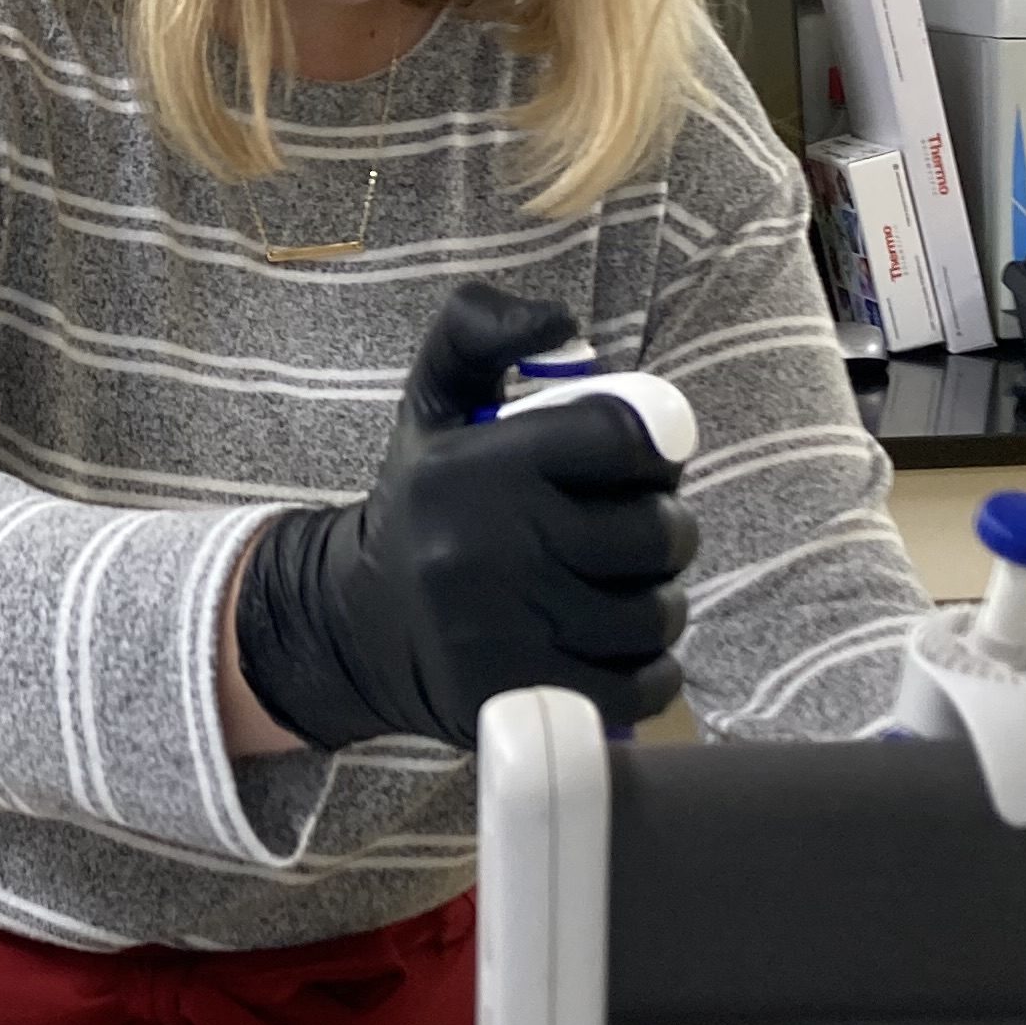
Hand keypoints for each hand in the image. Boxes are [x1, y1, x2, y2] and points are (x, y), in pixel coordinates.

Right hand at [232, 282, 696, 751]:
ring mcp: (504, 633)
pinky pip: (641, 687)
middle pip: (656, 532)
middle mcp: (485, 548)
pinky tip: (622, 649)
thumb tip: (563, 323)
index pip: (623, 437)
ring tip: (627, 592)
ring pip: (655, 613)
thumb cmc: (425, 504)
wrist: (357, 625)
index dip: (654, 449)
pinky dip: (652, 672)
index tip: (641, 465)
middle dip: (669, 529)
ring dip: (661, 602)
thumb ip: (480, 329)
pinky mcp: (522, 701)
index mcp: (475, 465)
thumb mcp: (434, 401)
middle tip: (641, 534)